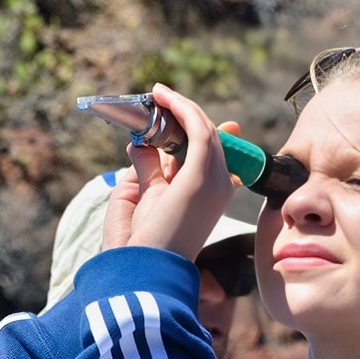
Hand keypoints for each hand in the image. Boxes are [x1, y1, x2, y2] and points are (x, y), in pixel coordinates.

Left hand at [103, 84, 234, 259]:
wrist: (148, 265)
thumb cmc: (147, 241)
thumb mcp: (147, 196)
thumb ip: (148, 168)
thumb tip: (140, 142)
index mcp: (211, 194)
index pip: (210, 151)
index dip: (193, 126)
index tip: (170, 109)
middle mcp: (219, 186)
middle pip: (209, 136)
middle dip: (183, 113)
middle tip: (159, 97)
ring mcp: (216, 181)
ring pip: (205, 128)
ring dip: (180, 106)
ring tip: (157, 93)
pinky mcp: (203, 175)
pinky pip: (199, 128)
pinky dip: (181, 108)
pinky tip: (162, 97)